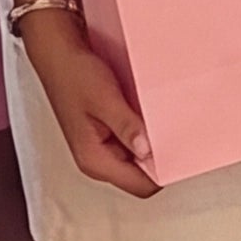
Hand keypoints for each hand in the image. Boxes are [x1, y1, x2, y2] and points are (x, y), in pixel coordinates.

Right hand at [30, 23, 159, 201]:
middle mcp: (97, 161)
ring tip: (164, 122)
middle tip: (176, 133)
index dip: (164, 171)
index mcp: (94, 160)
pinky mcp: (105, 135)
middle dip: (160, 158)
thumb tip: (149, 151)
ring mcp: (101, 149)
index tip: (181, 150)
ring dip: (153, 144)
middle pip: (142, 176)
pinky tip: (151, 116)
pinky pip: (134, 144)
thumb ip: (126, 127)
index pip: (141, 186)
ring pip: (139, 160)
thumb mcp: (104, 99)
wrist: (58, 55)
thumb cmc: (74, 74)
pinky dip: (145, 133)